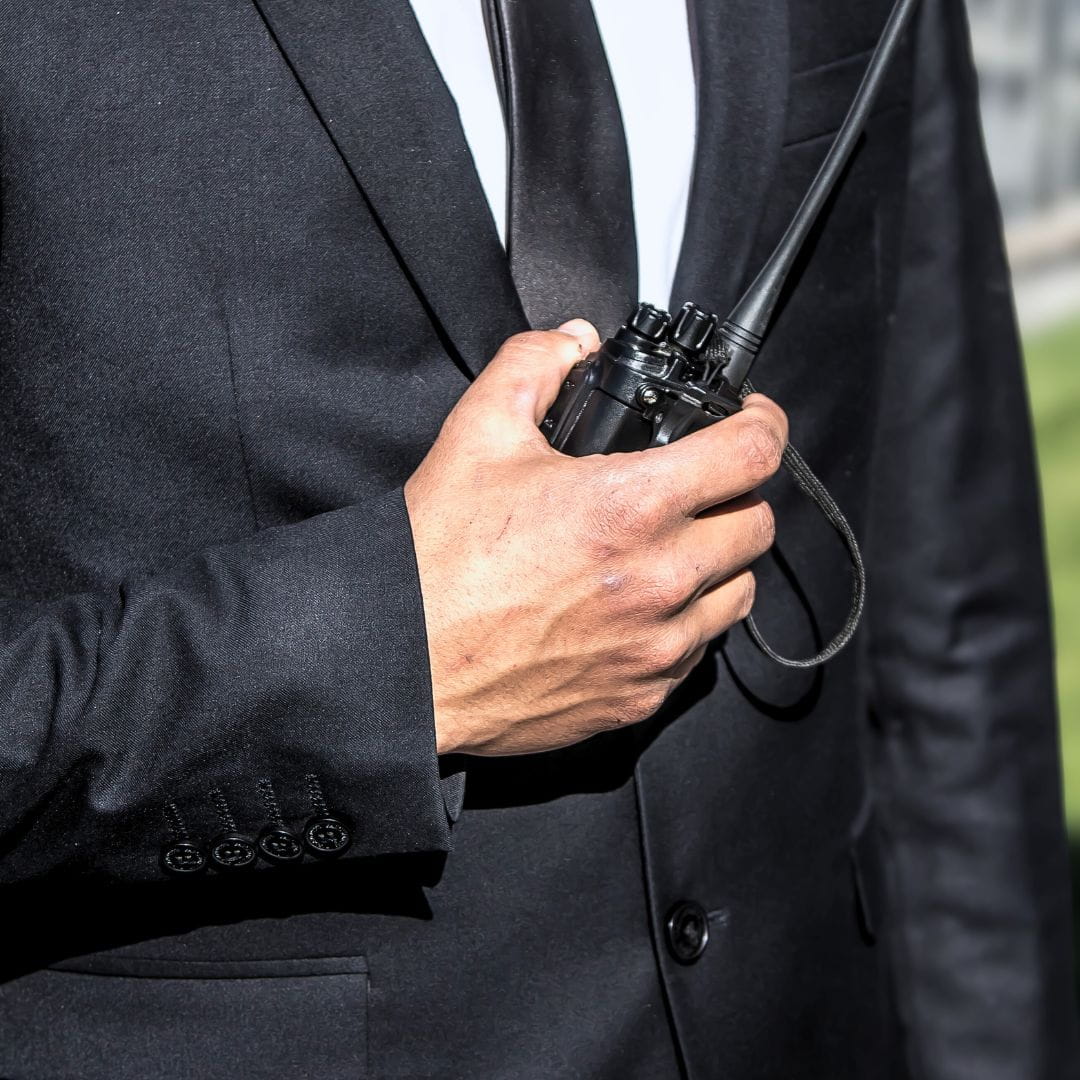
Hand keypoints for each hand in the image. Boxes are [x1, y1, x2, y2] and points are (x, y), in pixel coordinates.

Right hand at [404, 320, 786, 755]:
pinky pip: (697, 653)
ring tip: (673, 550)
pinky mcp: (639, 695)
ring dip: (720, 563)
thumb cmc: (437, 561)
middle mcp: (659, 579)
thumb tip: (573, 342)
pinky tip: (638, 607)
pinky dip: (684, 623)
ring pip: (739, 592)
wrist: (402, 663)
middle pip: (758, 525)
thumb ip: (532, 366)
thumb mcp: (476, 435)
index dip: (764, 422)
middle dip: (739, 495)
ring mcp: (655, 646)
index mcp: (632, 505)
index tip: (753, 419)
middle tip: (702, 487)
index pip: (753, 452)